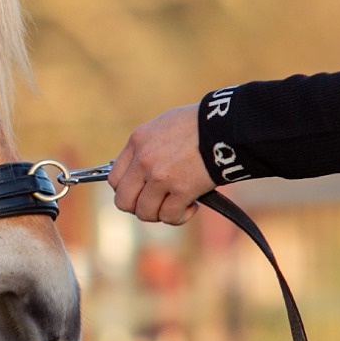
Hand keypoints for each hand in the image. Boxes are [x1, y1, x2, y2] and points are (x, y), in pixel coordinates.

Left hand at [108, 103, 214, 224]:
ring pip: (145, 213)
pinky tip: (191, 206)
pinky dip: (179, 216)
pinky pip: (169, 216)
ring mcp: (160, 177)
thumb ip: (147, 148)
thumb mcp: (163, 127)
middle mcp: (144, 160)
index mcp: (137, 142)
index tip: (141, 192)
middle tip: (157, 203)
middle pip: (124, 201)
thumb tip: (139, 171)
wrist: (225, 126)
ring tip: (175, 204)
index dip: (127, 191)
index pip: (114, 179)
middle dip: (139, 207)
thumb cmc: (199, 124)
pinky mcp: (181, 190)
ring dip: (160, 214)